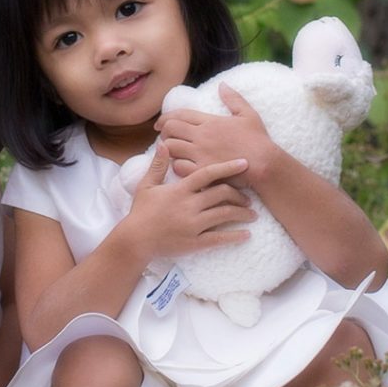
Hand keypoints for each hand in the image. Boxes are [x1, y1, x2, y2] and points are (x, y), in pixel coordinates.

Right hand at [123, 146, 254, 261]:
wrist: (135, 240)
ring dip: (242, 214)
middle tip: (249, 197)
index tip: (245, 162)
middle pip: (222, 194)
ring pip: (224, 215)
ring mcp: (193, 225)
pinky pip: (219, 239)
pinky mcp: (195, 242)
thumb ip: (158, 165)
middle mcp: (189, 205)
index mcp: (180, 190)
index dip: (228, 167)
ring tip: (252, 215)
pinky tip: (246, 235)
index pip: (208, 174)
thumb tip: (164, 144)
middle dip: (239, 194)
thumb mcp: (147, 186)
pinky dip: (235, 236)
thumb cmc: (141, 212)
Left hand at [158, 86, 277, 182]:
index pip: (179, 114)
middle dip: (164, 132)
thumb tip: (223, 85)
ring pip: (170, 148)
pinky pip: (178, 167)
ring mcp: (200, 154)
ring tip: (172, 153)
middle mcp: (202, 136)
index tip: (159, 124)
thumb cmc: (258, 140)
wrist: (265, 164)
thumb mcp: (248, 114)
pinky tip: (182, 167)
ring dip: (168, 150)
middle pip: (170, 129)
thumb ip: (233, 99)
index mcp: (210, 121)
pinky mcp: (202, 170)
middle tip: (166, 138)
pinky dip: (176, 166)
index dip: (165, 118)